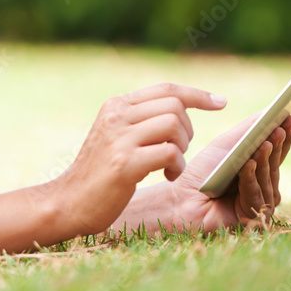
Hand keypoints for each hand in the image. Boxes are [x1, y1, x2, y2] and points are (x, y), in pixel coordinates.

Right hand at [45, 83, 226, 236]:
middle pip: (174, 106)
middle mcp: (116, 115)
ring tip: (170, 164)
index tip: (220, 103)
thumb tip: (180, 107)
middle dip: (188, 129)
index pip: (166, 89)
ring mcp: (119, 138)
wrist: (69, 202)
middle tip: (178, 150)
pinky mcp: (124, 164)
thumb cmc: (100, 173)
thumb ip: (140, 119)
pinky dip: (177, 165)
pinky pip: (170, 153)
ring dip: (182, 147)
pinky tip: (167, 175)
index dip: (197, 94)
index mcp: (116, 105)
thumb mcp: (115, 135)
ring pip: (174, 125)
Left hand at [112, 114, 290, 234]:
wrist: (181, 199)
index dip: (284, 135)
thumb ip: (247, 131)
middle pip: (275, 164)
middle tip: (280, 129)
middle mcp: (262, 185)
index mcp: (258, 168)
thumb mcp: (226, 146)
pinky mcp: (252, 217)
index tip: (290, 116)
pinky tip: (247, 165)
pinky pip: (255, 194)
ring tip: (264, 144)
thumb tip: (269, 111)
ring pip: (268, 179)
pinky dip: (250, 178)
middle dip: (278, 146)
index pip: (276, 151)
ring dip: (264, 161)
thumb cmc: (202, 172)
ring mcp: (259, 203)